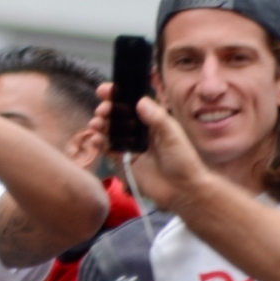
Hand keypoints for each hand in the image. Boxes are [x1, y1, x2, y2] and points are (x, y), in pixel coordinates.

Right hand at [89, 84, 207, 211]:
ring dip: (100, 125)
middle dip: (107, 110)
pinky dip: (100, 143)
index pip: (132, 103)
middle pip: (118, 115)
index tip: (105, 90)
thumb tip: (140, 102)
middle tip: (102, 110)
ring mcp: (131, 146)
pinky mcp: (124, 161)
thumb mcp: (173, 136)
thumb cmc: (183, 161)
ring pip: (110, 131)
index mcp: (152, 120)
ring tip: (96, 124)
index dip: (117, 95)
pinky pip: (109, 149)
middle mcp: (139, 131)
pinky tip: (97, 139)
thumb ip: (157, 118)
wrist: (182, 190)